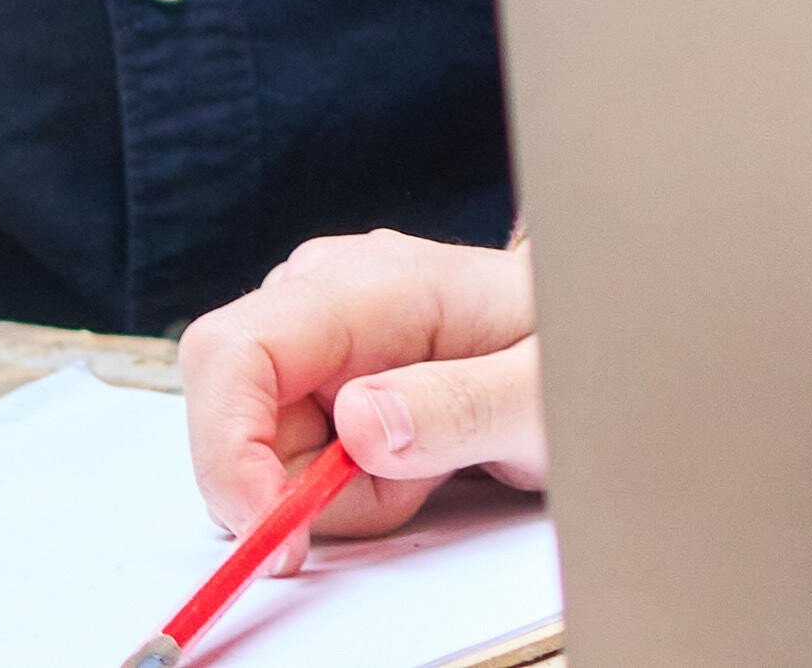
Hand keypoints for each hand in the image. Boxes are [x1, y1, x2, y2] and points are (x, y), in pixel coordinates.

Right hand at [180, 231, 545, 543]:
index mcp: (368, 283)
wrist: (584, 345)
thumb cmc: (570, 355)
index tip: (276, 527)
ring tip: (433, 459)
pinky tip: (411, 457)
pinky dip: (347, 488)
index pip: (233, 352)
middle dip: (315, 486)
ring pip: (268, 455)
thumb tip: (358, 422)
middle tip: (419, 482)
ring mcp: (315, 336)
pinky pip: (293, 462)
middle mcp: (322, 296)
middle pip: (243, 422)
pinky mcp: (317, 377)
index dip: (227, 450)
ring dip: (345, 492)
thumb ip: (461, 405)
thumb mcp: (541, 396)